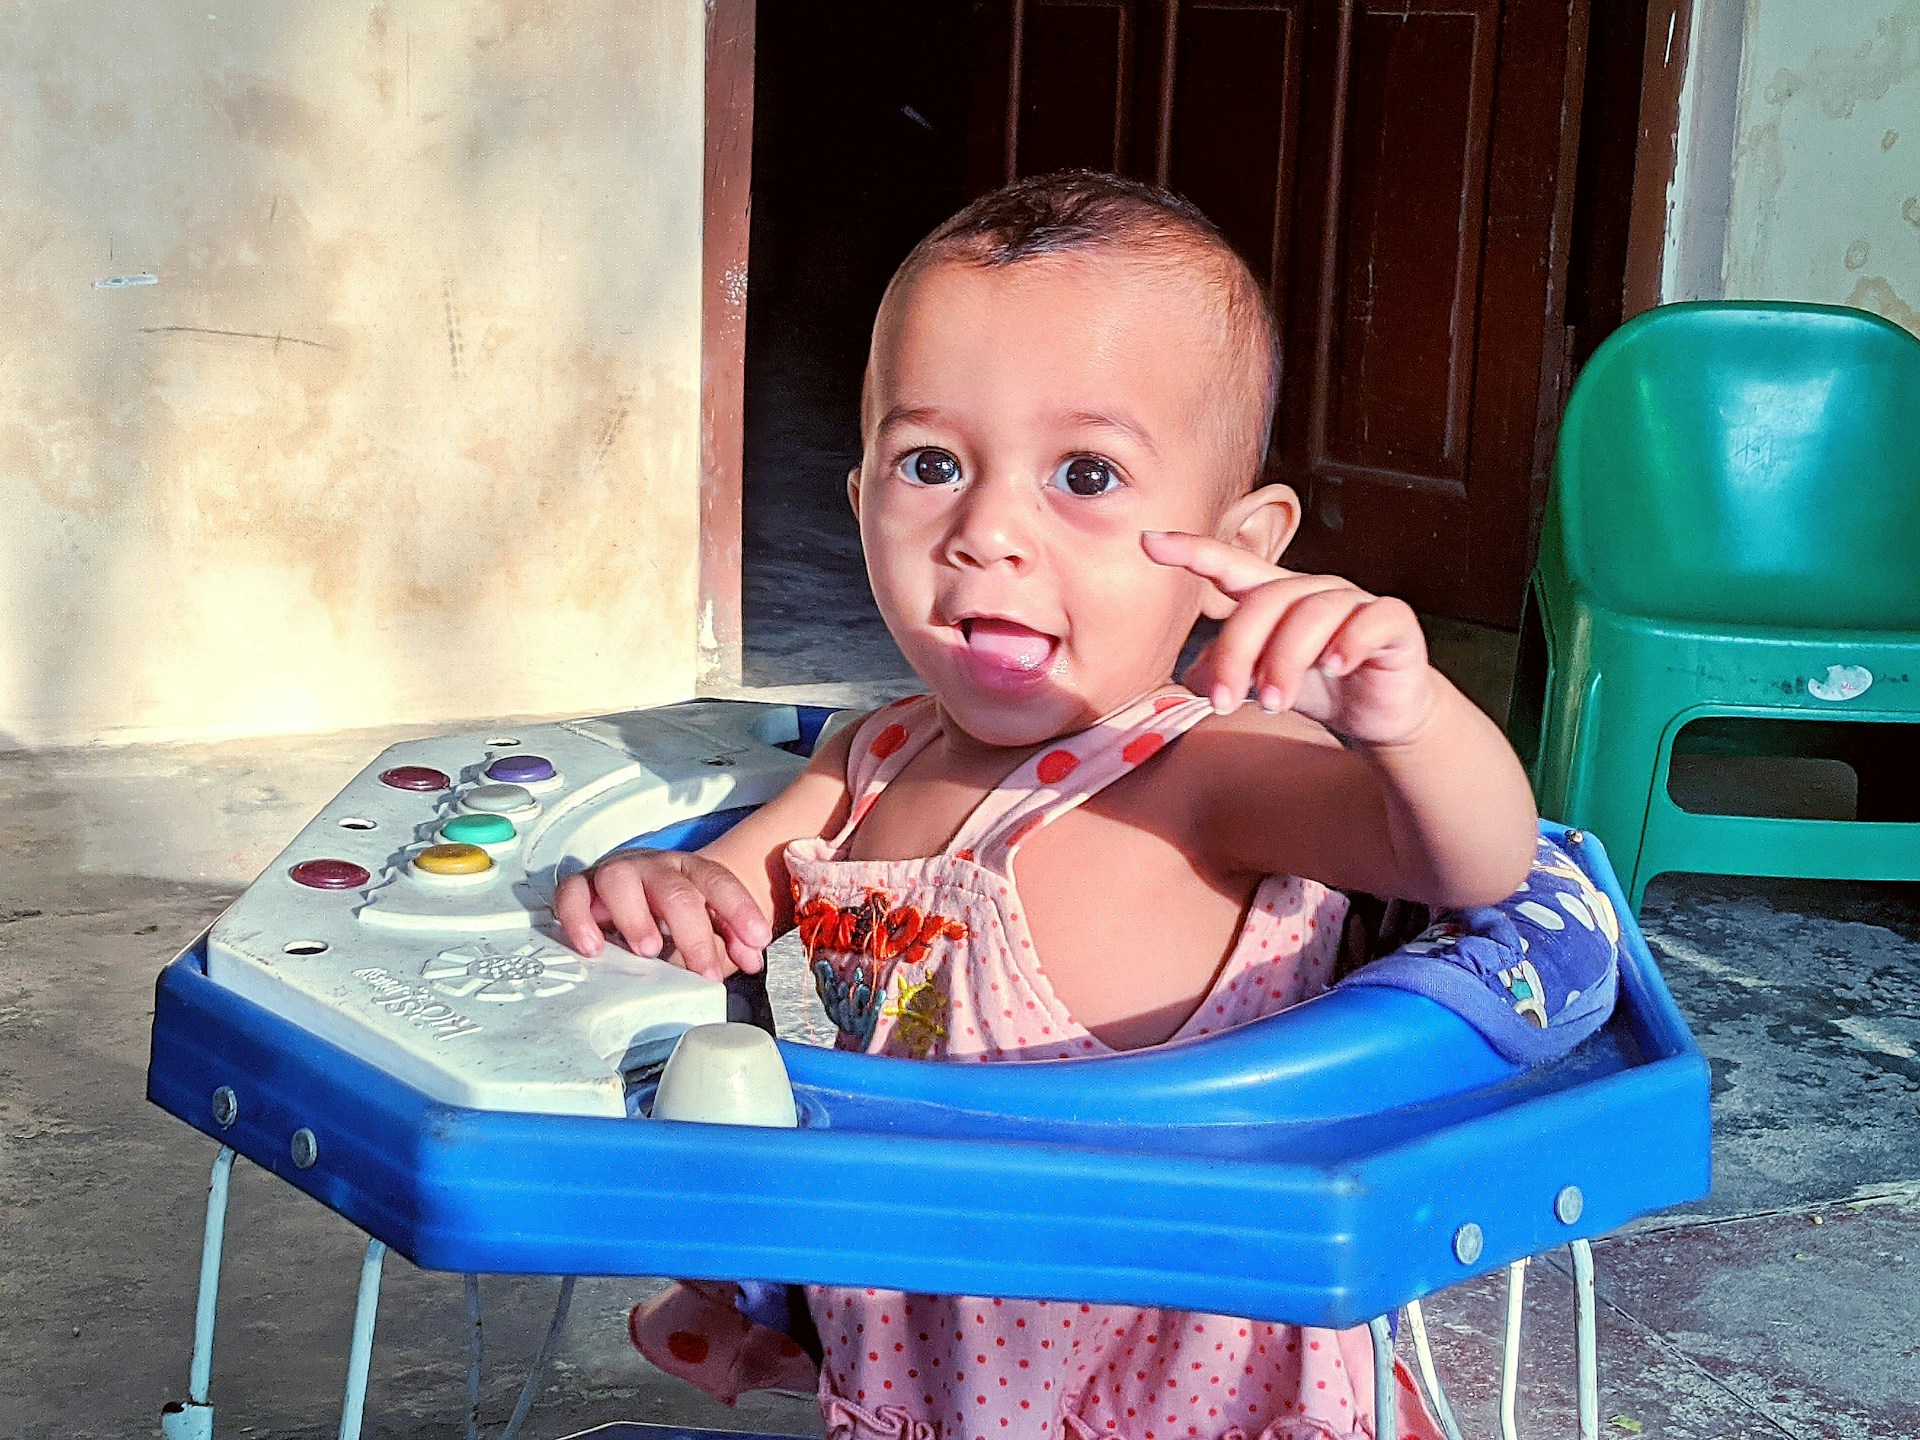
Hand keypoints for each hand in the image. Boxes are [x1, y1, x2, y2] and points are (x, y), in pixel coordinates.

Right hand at [552, 849, 771, 979]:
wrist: (629, 890)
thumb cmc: (669, 912)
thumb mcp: (704, 925)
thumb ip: (731, 940)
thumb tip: (753, 960)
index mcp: (689, 871)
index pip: (718, 882)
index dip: (740, 909)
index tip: (758, 941)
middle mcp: (654, 868)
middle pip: (675, 892)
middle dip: (693, 934)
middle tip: (704, 972)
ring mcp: (615, 874)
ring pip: (620, 881)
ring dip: (635, 918)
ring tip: (648, 951)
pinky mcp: (581, 888)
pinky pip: (572, 894)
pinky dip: (578, 919)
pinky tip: (593, 947)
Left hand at [1143, 529, 1435, 744]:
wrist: (1381, 714)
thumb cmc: (1316, 689)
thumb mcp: (1261, 683)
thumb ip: (1226, 672)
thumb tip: (1193, 677)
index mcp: (1274, 596)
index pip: (1230, 565)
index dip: (1191, 550)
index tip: (1148, 542)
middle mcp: (1312, 589)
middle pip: (1264, 601)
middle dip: (1238, 654)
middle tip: (1225, 702)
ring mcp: (1354, 601)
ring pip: (1311, 614)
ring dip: (1285, 663)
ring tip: (1273, 705)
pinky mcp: (1393, 620)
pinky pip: (1370, 620)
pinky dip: (1350, 643)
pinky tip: (1335, 668)